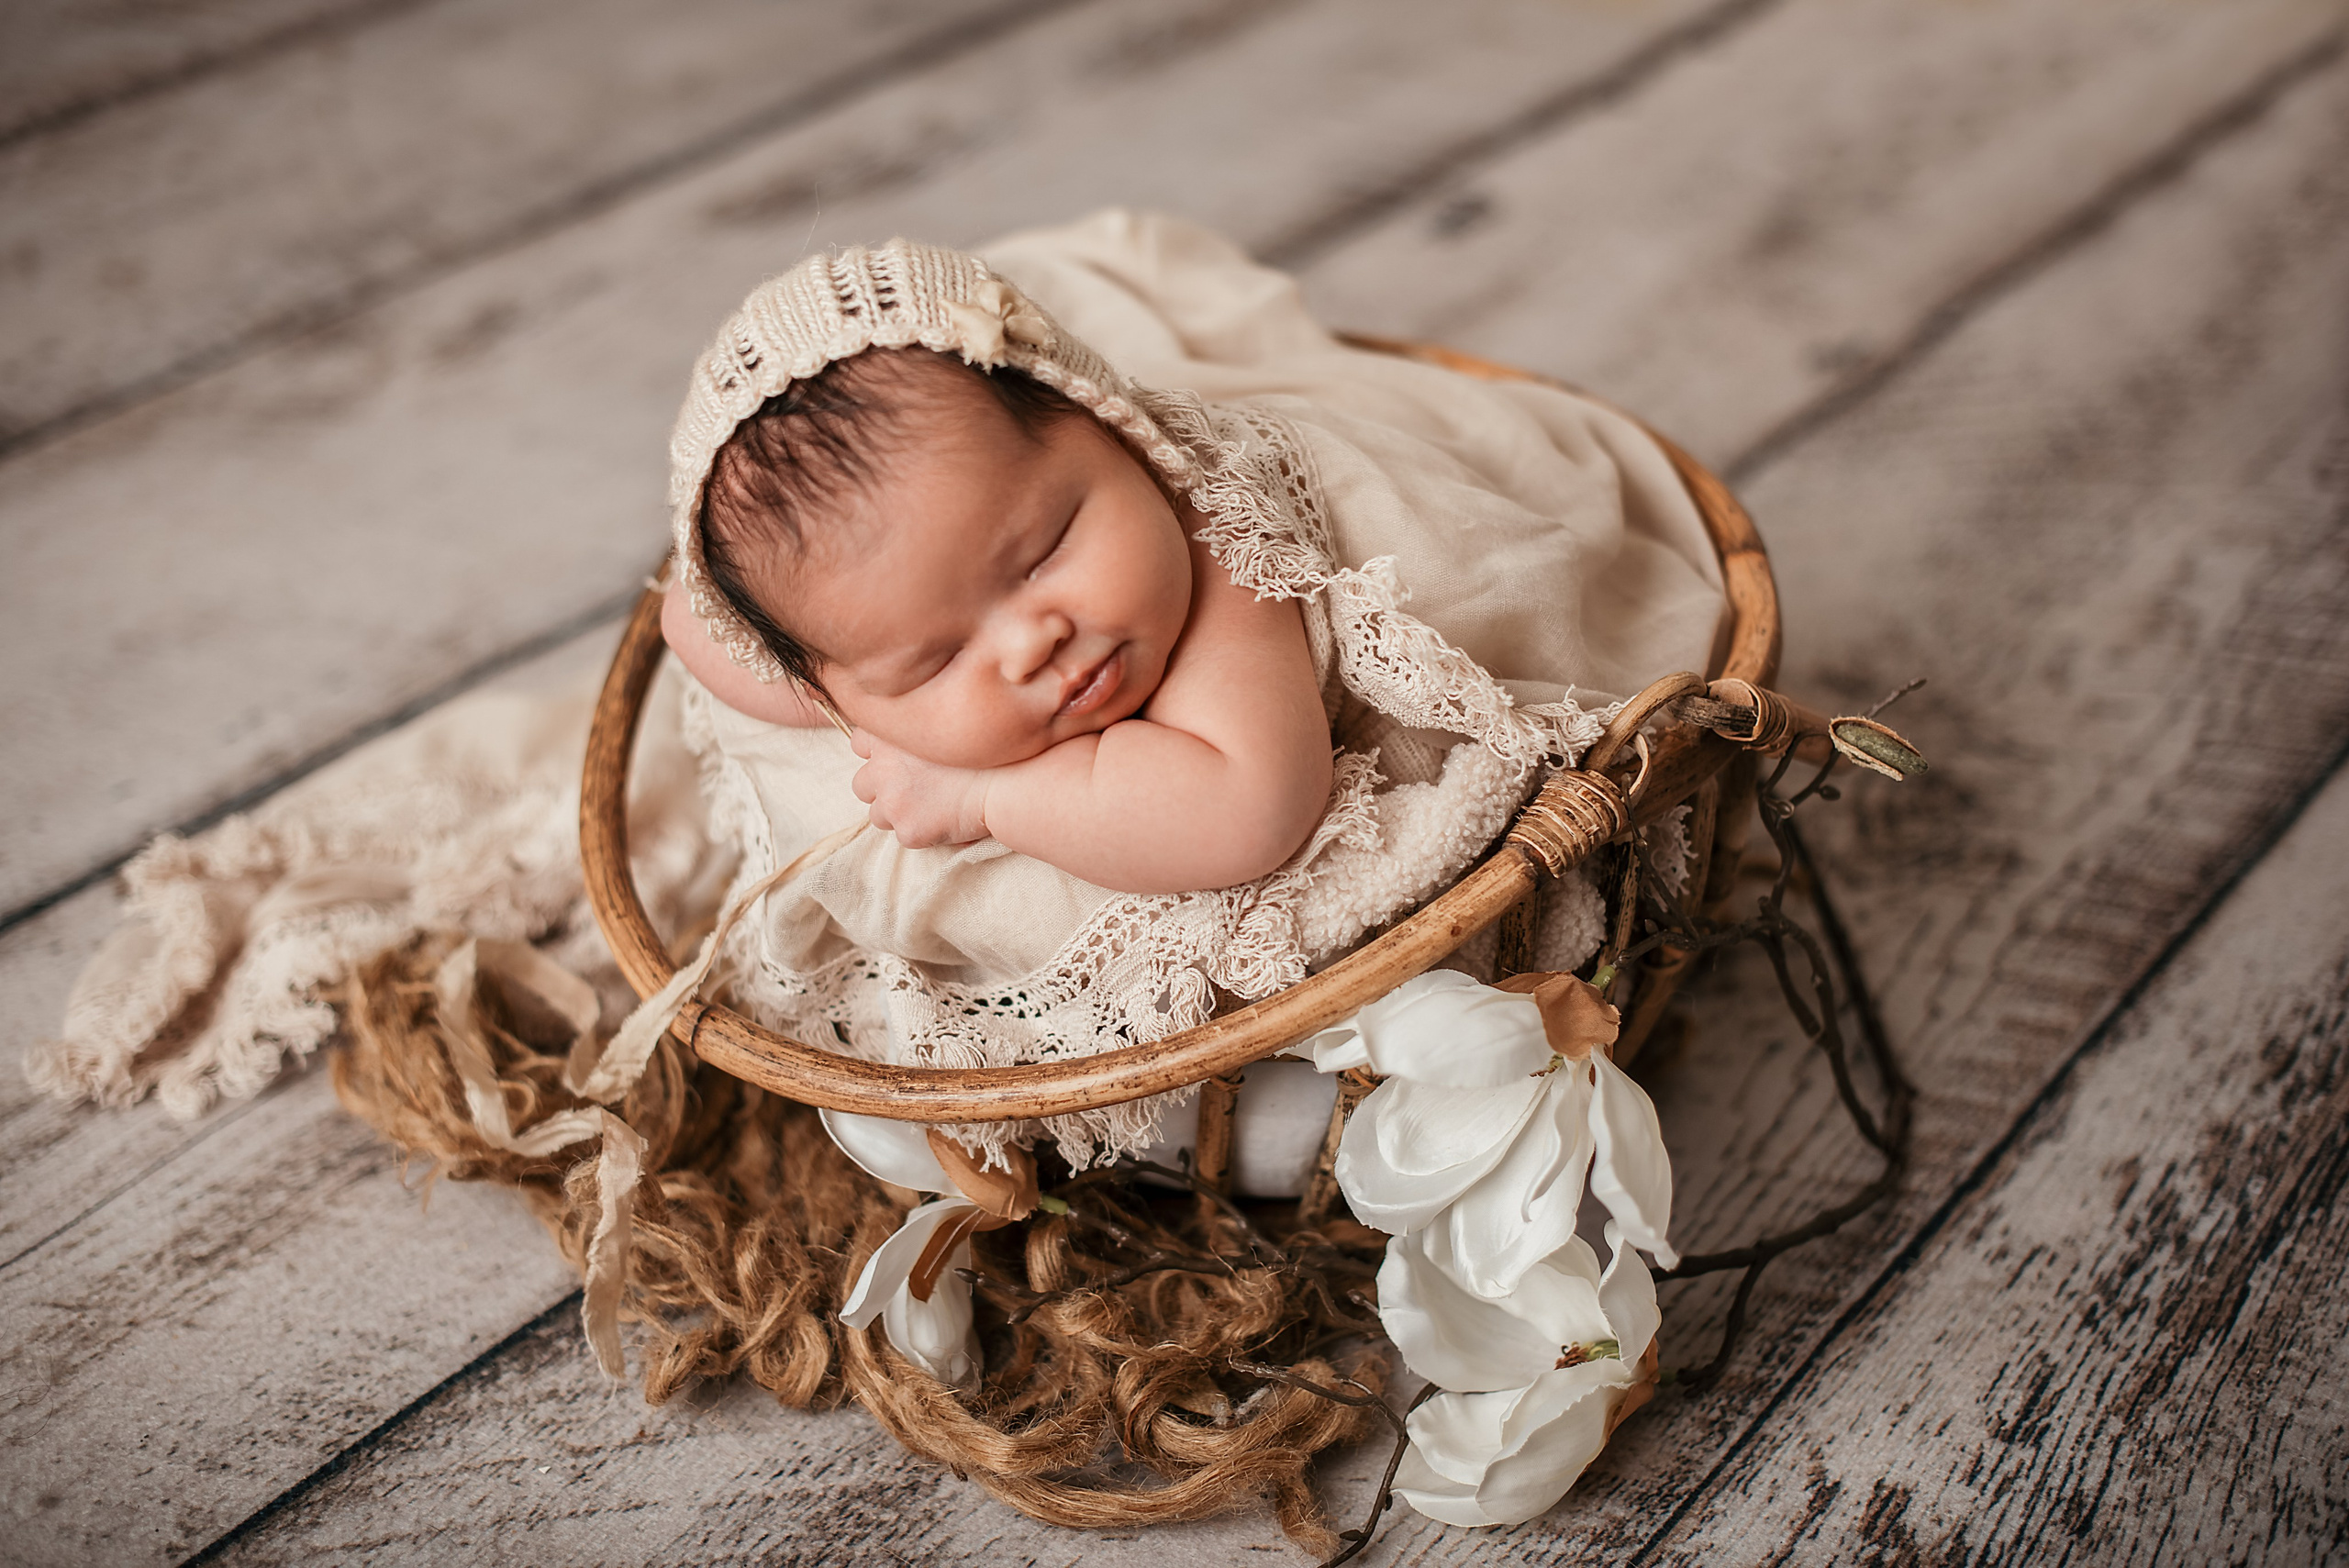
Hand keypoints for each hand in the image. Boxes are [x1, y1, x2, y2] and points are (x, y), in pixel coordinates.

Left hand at [851, 732, 991, 847]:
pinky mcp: (908, 830)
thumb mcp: (944, 727)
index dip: (879, 754)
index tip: (900, 761)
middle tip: (915, 791)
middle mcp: (883, 766)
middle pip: (862, 784)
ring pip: (878, 815)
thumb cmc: (989, 749)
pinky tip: (948, 822)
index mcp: (890, 735)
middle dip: (883, 789)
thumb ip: (916, 735)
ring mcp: (893, 800)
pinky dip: (923, 833)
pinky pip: (906, 836)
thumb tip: (906, 755)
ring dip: (899, 813)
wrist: (1011, 779)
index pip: (859, 744)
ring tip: (933, 809)